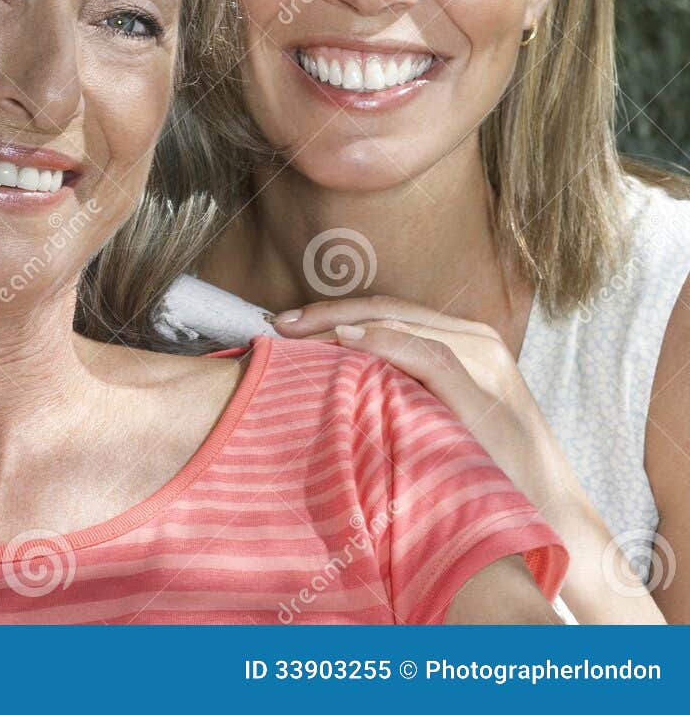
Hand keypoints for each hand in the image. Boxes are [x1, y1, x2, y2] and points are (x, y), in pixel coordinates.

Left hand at [274, 294, 668, 622]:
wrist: (546, 515)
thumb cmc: (483, 472)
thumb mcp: (436, 419)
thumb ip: (402, 389)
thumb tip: (339, 380)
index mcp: (462, 341)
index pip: (385, 311)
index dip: (332, 313)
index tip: (286, 326)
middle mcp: (475, 339)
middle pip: (385, 309)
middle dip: (326, 313)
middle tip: (278, 325)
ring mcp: (484, 359)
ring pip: (401, 321)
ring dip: (342, 323)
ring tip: (298, 334)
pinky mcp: (486, 387)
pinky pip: (428, 353)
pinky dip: (384, 342)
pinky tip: (346, 344)